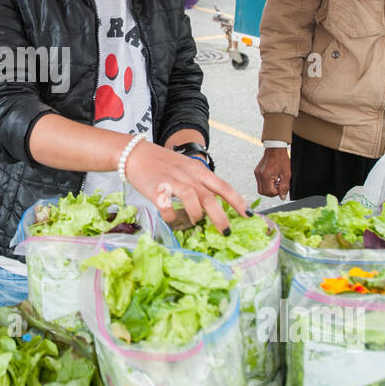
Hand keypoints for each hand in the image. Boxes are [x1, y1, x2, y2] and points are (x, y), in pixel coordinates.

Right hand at [124, 141, 248, 232]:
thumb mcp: (187, 168)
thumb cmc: (162, 163)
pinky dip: (171, 216)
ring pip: (191, 199)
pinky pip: (167, 206)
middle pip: (209, 197)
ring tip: (196, 222)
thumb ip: (200, 183)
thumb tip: (215, 203)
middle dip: (220, 217)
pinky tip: (172, 220)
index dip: (237, 201)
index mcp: (198, 171)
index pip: (223, 186)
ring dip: (196, 214)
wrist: (136, 154)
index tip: (248, 214)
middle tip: (226, 231)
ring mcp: (172, 182)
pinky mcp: (155, 190)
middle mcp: (188, 176)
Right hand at [254, 147, 291, 199]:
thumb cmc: (282, 159)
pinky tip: (273, 177)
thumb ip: (285, 187)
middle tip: (278, 185)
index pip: (268, 192)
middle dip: (271, 192)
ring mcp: (257, 173)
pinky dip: (266, 183)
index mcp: (266, 176)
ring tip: (276, 180)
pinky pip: (260, 182)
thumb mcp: (286, 174)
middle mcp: (259, 175)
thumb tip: (282, 197)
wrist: (275, 148)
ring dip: (269, 187)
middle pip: (262, 192)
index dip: (276, 192)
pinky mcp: (256, 171)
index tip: (281, 186)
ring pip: (260, 188)